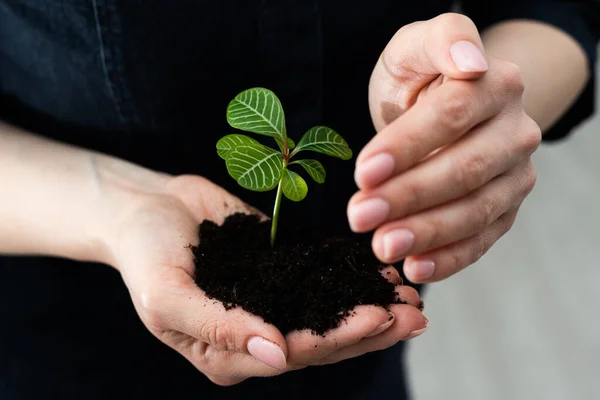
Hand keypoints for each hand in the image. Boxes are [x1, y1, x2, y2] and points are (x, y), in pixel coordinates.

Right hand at [101, 174, 426, 385]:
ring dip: (370, 305)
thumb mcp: (168, 296)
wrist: (144, 208)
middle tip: (415, 314)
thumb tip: (277, 355)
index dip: (338, 337)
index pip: (294, 353)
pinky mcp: (279, 268)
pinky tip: (381, 270)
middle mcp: (256, 332)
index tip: (379, 318)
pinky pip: (319, 275)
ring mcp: (270, 300)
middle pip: (322, 339)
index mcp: (228, 354)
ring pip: (328, 311)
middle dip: (369, 327)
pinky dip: (350, 275)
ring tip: (412, 296)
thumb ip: (219, 328)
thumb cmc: (145, 255)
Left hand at [348, 13, 540, 282]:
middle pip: (465, 169)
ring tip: (382, 246)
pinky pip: (481, 240)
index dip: (407, 147)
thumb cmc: (420, 77)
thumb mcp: (416, 47)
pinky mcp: (505, 210)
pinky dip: (449, 259)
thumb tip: (470, 62)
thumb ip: (442, 39)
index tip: (363, 172)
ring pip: (475, 210)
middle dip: (409, 197)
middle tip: (359, 216)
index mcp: (496, 84)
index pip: (452, 116)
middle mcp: (515, 131)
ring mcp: (514, 175)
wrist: (441, 106)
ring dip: (426, 234)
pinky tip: (415, 268)